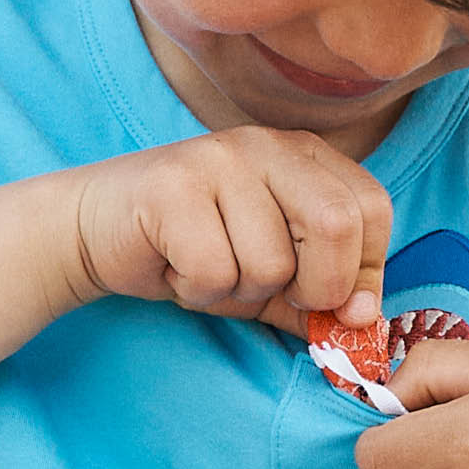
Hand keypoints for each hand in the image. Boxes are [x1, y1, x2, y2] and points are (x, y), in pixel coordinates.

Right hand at [67, 126, 391, 335]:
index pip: (373, 210)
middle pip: (336, 226)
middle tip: (271, 291)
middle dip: (314, 287)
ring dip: (239, 291)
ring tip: (207, 268)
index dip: (363, 271)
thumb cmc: (193, 252)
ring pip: (270, 262)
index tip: (329, 303)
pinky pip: (215, 270)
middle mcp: (267, 144)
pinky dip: (197, 291)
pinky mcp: (172, 186)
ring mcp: (219, 158)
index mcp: (304, 155)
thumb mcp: (272, 279)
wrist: (95, 231)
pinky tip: (175, 267)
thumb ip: (321, 299)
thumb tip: (366, 324)